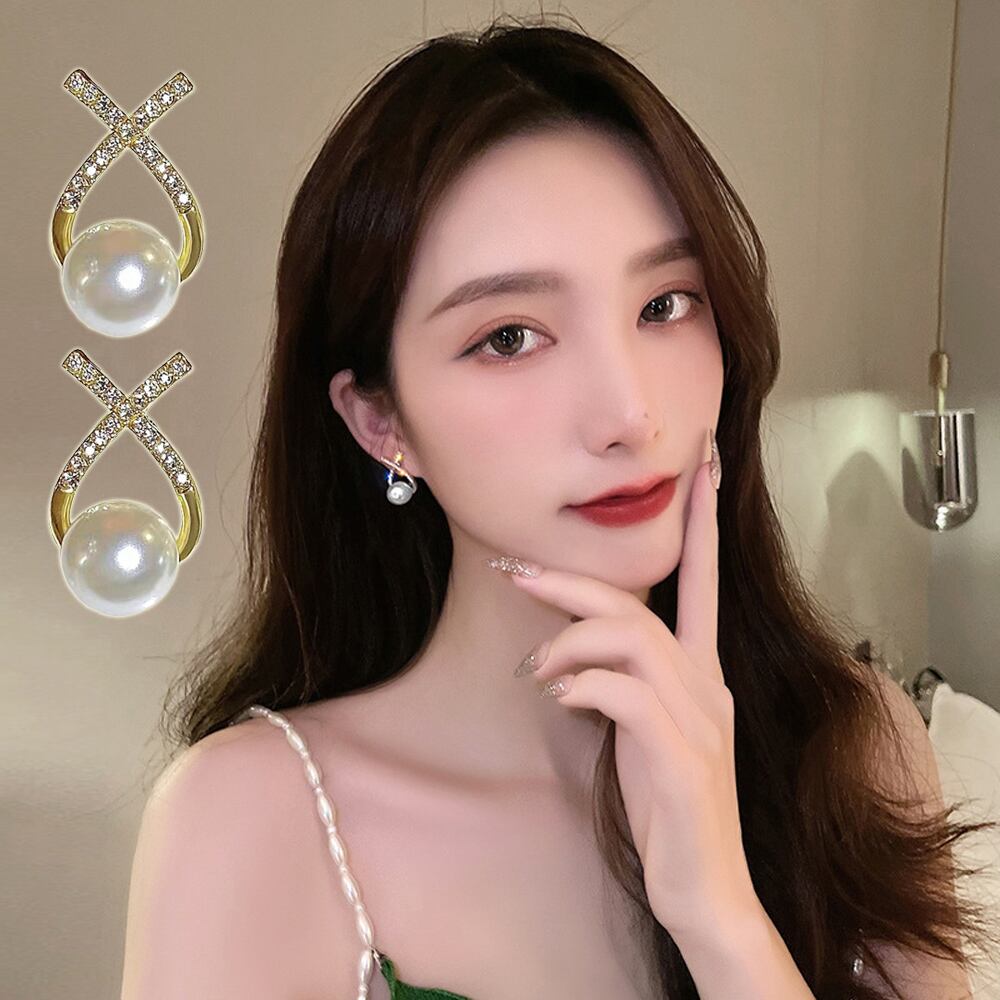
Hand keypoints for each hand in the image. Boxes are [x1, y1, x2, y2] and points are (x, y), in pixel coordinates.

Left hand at [498, 454, 759, 944]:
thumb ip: (623, 683)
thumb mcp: (647, 733)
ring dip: (566, 643)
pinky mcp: (680, 754)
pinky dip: (580, 685)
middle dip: (571, 581)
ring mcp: (699, 718)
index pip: (708, 578)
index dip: (704, 519)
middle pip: (637, 603)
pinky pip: (621, 692)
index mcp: (704, 672)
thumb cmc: (668, 805)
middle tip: (513, 569)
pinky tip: (560, 701)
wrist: (706, 889)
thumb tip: (566, 654)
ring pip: (628, 637)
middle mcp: (709, 683)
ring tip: (535, 670)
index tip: (703, 462)